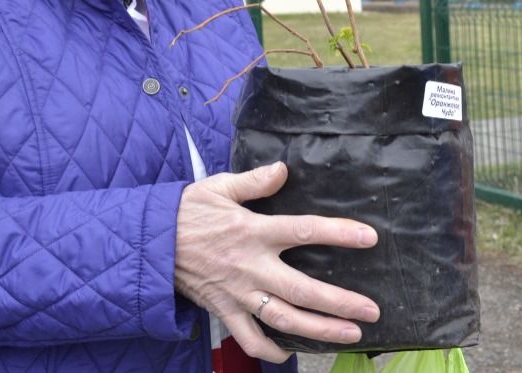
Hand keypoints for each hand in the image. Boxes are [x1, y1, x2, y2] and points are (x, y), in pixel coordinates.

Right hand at [173, 161, 379, 362]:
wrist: (149, 241)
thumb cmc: (186, 211)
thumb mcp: (219, 186)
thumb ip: (254, 181)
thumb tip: (283, 169)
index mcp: (253, 231)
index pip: (304, 230)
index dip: (339, 234)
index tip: (369, 237)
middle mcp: (251, 266)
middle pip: (303, 289)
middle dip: (341, 302)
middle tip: (371, 311)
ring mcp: (238, 293)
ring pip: (284, 319)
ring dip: (320, 330)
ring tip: (350, 335)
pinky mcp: (224, 310)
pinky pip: (250, 339)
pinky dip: (271, 350)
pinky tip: (292, 351)